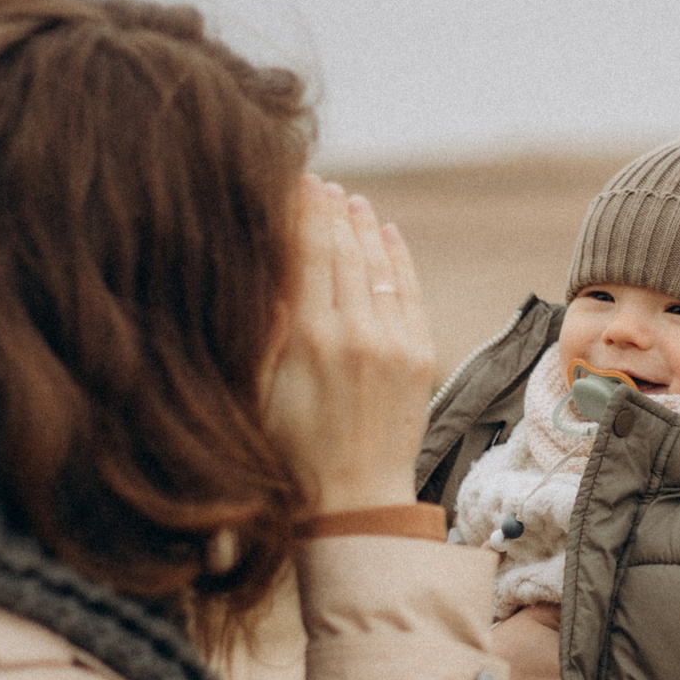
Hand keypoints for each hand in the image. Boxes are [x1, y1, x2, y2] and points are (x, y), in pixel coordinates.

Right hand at [264, 176, 436, 513]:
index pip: (304, 252)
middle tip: (318, 180)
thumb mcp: (258, 389)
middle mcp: (356, 331)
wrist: (352, 500)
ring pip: (378, 265)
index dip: (298, 211)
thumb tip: (264, 263)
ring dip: (363, 227)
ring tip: (350, 199)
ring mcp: (394, 342)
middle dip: (329, 210)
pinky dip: (399, 258)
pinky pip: (410, 292)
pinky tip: (387, 233)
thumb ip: (264, 326)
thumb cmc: (290, 451)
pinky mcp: (420, 356)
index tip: (291, 179)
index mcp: (309, 337)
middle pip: (342, 250)